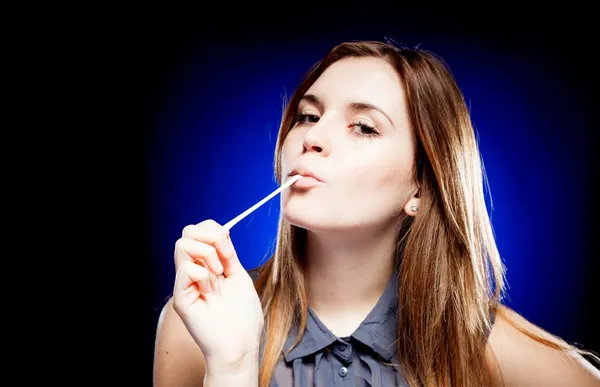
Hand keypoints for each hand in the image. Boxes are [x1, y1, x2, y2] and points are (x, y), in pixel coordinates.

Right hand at [172, 219, 263, 369]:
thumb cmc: (243, 316)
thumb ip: (227, 253)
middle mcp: (193, 272)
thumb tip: (221, 230)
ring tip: (219, 274)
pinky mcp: (181, 298)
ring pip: (181, 245)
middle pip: (187, 233)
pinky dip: (202, 273)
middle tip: (225, 259)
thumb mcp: (238, 275)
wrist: (241, 344)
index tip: (230, 249)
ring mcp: (185, 284)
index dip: (214, 230)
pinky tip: (210, 289)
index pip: (199, 232)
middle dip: (210, 236)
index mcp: (207, 266)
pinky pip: (184, 269)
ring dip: (206, 254)